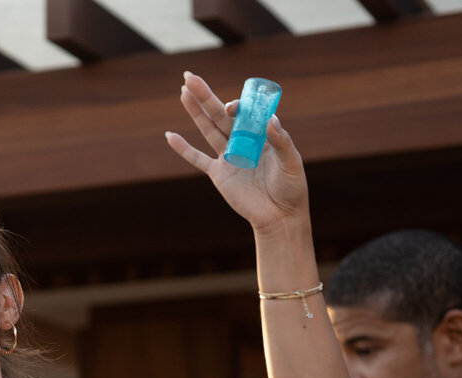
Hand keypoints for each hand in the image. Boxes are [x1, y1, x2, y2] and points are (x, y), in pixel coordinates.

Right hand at [166, 71, 307, 235]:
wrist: (279, 216)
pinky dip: (183, 148)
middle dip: (205, 95)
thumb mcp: (291, 162)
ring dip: (194, 111)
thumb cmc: (291, 188)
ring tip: (183, 92)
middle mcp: (243, 141)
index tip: (230, 108)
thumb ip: (281, 140)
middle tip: (189, 76)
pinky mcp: (218, 174)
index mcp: (261, 134)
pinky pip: (197, 159)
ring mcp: (228, 157)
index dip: (235, 106)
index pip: (244, 112)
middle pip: (219, 114)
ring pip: (207, 129)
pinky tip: (170, 135)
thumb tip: (269, 119)